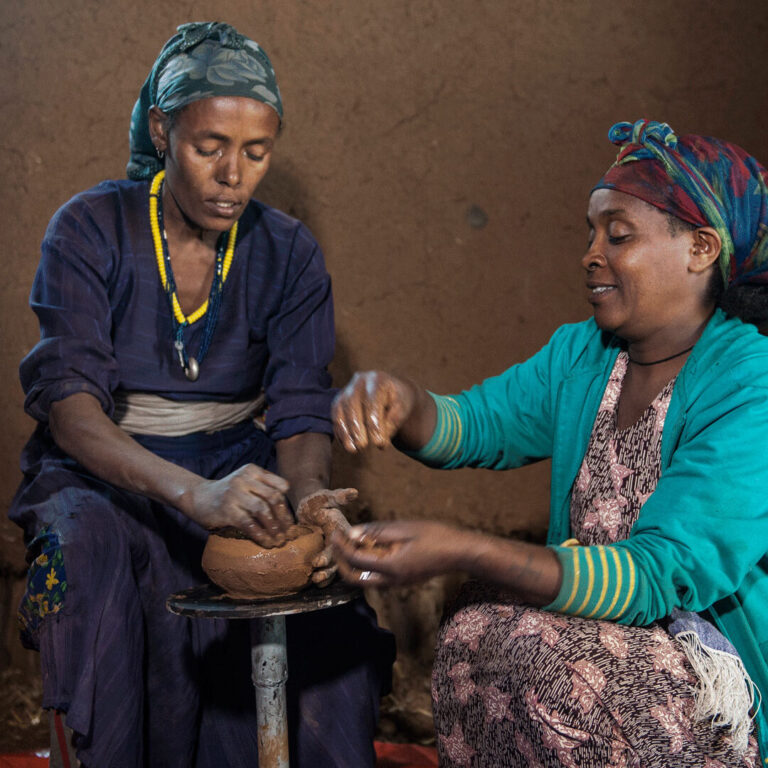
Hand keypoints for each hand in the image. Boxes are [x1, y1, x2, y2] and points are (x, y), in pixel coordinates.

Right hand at [182, 464, 293, 545]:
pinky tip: (266, 543)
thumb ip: (263, 489)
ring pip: (262, 510)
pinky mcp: (226, 510)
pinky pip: (248, 523)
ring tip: (279, 540)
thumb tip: (287, 515)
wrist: (198, 497)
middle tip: (288, 533)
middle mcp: (244, 479)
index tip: (289, 520)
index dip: (287, 504)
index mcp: (252, 470)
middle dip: (283, 517)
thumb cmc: (228, 494)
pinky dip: (260, 535)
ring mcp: (234, 493)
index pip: (280, 485)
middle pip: (273, 497)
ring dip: (274, 527)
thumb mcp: (246, 483)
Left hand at [296, 488, 357, 585]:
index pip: (342, 546)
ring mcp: (336, 552)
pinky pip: (329, 571)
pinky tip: (314, 583)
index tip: (317, 562)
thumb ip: (338, 496)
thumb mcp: (326, 497)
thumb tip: (354, 492)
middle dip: (329, 570)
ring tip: (316, 581)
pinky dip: (324, 578)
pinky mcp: (328, 557)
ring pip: (336, 568)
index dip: (331, 555)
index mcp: (345, 531)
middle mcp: (343, 544)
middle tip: (317, 576)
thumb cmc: (318, 502)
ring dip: (327, 576)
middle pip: (341, 561)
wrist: (309, 509)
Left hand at [331, 520, 463, 587]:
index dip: (341, 547)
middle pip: (355, 579)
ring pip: (365, 580)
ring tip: (350, 542)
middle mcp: (391, 580)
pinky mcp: (402, 580)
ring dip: (353, 564)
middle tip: (337, 543)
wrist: (459, 553)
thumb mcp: (405, 529)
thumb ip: (377, 532)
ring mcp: (397, 583)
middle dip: (341, 562)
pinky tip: (368, 547)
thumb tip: (352, 533)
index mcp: (390, 567)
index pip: (355, 560)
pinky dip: (367, 564)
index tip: (334, 532)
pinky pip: (377, 576)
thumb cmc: (435, 536)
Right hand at [332, 372, 416, 451]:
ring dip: (345, 432)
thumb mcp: (402, 408)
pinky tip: (347, 444)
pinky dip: (340, 432)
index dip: (374, 424)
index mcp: (377, 379)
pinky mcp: (339, 401)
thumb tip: (379, 440)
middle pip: (352, 404)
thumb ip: (393, 421)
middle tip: (362, 447)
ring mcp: (346, 390)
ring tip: (352, 449)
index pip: (373, 402)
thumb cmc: (398, 400)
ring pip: (340, 410)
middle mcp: (359, 381)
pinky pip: (336, 417)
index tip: (379, 443)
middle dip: (356, 428)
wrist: (390, 391)